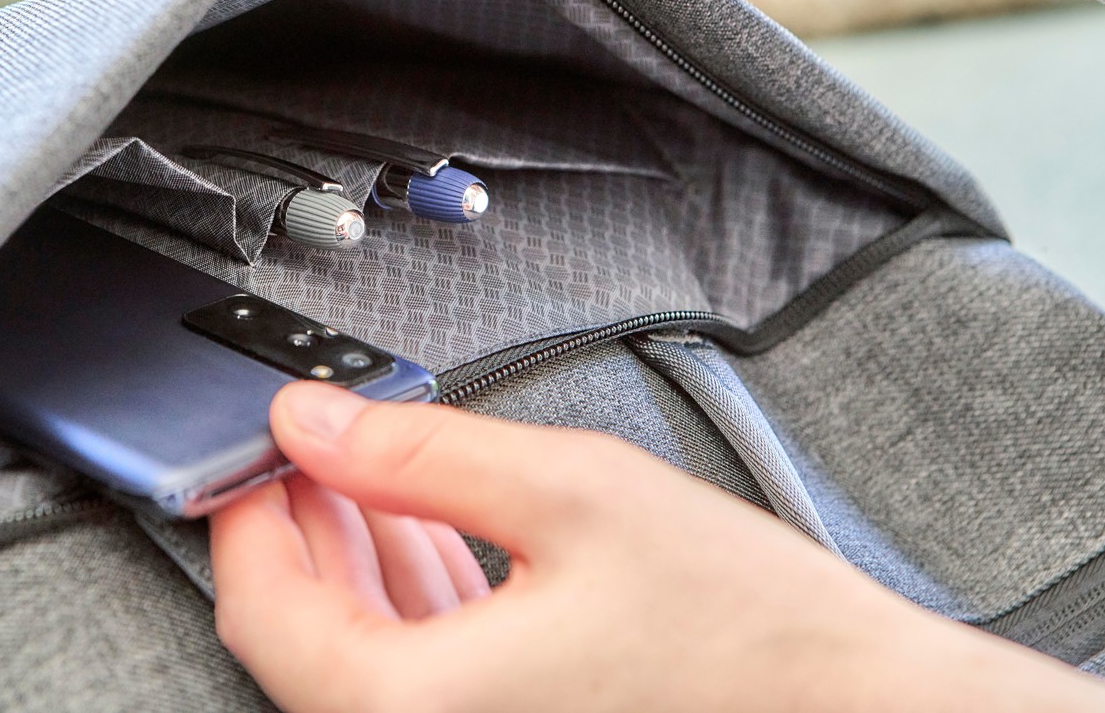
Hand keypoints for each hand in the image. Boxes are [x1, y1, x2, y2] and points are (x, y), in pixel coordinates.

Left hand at [210, 382, 1104, 712]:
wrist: (859, 707)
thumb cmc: (749, 633)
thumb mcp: (570, 493)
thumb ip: (419, 452)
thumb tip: (311, 421)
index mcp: (416, 708)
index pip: (262, 608)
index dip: (245, 509)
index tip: (254, 447)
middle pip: (304, 633)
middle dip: (302, 522)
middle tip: (314, 438)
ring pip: (362, 650)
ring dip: (355, 552)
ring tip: (370, 464)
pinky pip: (425, 669)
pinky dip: (412, 593)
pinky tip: (429, 523)